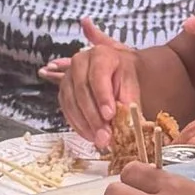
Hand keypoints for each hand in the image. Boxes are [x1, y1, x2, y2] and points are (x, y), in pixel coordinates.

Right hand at [47, 19, 138, 141]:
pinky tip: (90, 136)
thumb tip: (127, 123)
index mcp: (101, 55)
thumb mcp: (131, 85)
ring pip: (71, 102)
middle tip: (105, 135)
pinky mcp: (63, 91)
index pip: (98, 75)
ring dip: (85, 124)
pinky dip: (78, 125)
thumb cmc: (125, 77)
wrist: (117, 74)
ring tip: (99, 140)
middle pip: (81, 89)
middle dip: (93, 116)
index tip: (109, 115)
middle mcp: (80, 61)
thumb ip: (129, 101)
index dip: (102, 96)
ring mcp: (68, 76)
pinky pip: (66, 110)